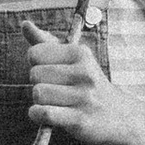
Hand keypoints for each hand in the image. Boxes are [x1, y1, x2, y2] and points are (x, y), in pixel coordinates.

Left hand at [24, 23, 133, 144]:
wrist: (120, 115)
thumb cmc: (87, 84)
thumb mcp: (72, 59)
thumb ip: (46, 43)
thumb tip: (24, 24)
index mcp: (80, 53)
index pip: (35, 53)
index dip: (36, 65)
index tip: (51, 72)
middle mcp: (84, 72)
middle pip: (35, 74)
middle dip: (38, 84)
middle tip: (55, 90)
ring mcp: (84, 97)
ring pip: (38, 94)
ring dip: (39, 101)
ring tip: (55, 103)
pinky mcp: (80, 120)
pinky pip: (45, 113)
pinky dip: (37, 115)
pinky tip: (46, 115)